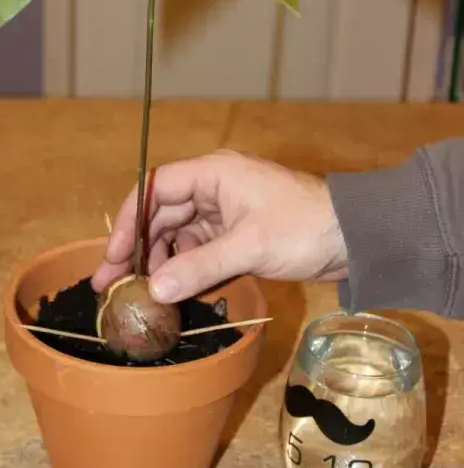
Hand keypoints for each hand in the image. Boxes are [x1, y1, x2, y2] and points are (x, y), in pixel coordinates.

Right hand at [91, 150, 346, 302]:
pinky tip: (174, 291)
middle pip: (162, 213)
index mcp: (213, 174)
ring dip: (161, 261)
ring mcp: (226, 211)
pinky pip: (200, 248)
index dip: (129, 221)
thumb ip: (199, 267)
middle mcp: (214, 187)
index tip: (113, 256)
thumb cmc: (302, 228)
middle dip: (138, 247)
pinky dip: (185, 267)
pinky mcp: (238, 234)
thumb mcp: (249, 247)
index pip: (155, 189)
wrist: (354, 237)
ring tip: (141, 294)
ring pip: (179, 233)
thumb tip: (155, 291)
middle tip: (113, 284)